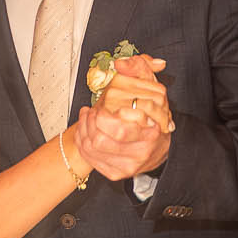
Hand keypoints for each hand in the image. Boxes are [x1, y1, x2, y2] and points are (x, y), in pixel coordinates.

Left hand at [77, 55, 172, 179]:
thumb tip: (120, 64)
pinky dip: (82, 142)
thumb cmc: (150, 114)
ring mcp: (129, 165)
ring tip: (88, 116)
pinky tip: (87, 130)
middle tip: (92, 110)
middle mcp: (142, 151)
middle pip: (101, 139)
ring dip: (84, 129)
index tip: (103, 104)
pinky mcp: (117, 173)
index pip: (120, 126)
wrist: (155, 147)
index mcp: (152, 130)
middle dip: (91, 121)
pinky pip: (91, 158)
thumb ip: (138, 67)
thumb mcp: (150, 85)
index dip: (104, 113)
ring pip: (93, 147)